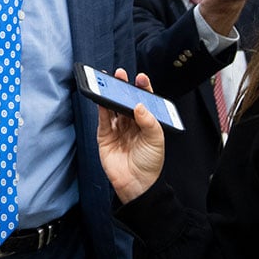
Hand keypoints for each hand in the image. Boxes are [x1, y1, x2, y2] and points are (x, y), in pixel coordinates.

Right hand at [97, 68, 164, 203]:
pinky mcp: (105, 136)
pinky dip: (101, 107)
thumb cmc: (150, 164)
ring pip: (113, 107)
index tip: (140, 78)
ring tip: (109, 80)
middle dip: (123, 86)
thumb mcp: (156, 140)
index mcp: (147, 123)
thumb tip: (140, 105)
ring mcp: (118, 129)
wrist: (136, 184)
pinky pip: (103, 118)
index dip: (142, 88)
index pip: (144, 101)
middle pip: (126, 100)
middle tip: (121, 74)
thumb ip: (149, 121)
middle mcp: (132, 123)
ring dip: (110, 94)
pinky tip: (102, 99)